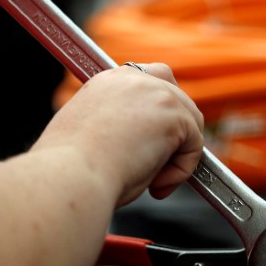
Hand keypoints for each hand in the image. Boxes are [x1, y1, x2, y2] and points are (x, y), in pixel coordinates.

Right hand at [32, 62, 203, 205]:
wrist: (70, 174)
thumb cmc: (72, 167)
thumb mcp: (92, 133)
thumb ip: (120, 125)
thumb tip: (143, 142)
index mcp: (108, 80)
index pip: (149, 83)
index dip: (157, 115)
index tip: (148, 145)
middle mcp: (133, 78)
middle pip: (177, 99)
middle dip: (173, 136)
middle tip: (153, 170)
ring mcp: (157, 93)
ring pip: (190, 123)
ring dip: (177, 156)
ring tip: (151, 182)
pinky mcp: (175, 115)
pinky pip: (195, 145)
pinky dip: (182, 170)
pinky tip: (156, 186)